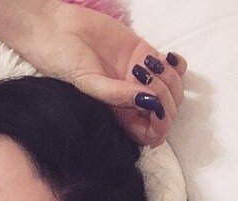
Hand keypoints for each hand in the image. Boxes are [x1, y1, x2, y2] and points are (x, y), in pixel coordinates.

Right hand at [32, 3, 186, 146]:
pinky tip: (166, 58)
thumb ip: (117, 95)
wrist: (60, 30)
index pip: (150, 133)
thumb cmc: (65, 62)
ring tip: (147, 66)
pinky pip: (175, 67)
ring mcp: (142, 78)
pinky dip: (178, 65)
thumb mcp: (88, 84)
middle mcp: (133, 100)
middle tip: (148, 83)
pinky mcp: (146, 55)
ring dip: (169, 79)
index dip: (160, 126)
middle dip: (166, 100)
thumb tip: (150, 102)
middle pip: (166, 112)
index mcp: (119, 115)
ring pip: (173, 89)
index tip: (157, 113)